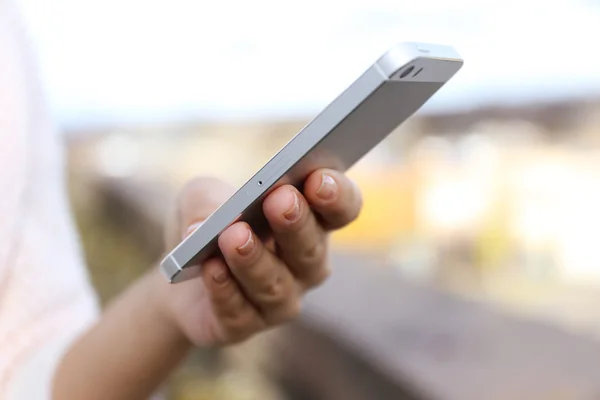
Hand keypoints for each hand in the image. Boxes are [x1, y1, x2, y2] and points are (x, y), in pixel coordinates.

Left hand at [155, 169, 361, 346]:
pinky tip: (211, 269)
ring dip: (255, 259)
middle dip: (296, 224)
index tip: (318, 178)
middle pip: (311, 249)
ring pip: (275, 285)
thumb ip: (209, 198)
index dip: (337, 195)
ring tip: (234, 236)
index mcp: (311, 221)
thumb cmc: (208, 220)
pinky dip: (224, 290)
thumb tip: (207, 223)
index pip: (342, 209)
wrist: (178, 271)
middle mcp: (305, 265)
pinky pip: (239, 312)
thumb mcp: (202, 195)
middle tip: (281, 200)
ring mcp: (280, 300)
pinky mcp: (244, 325)